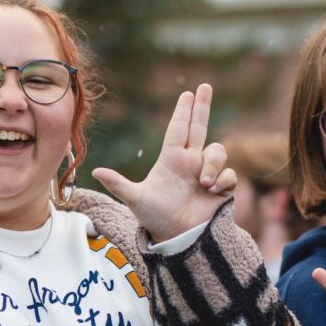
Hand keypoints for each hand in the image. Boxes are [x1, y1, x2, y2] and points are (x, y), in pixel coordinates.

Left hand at [91, 84, 235, 241]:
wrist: (179, 238)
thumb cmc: (156, 218)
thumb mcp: (136, 199)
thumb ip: (119, 184)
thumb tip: (96, 170)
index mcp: (172, 159)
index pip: (178, 129)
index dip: (183, 111)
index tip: (188, 93)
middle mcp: (191, 162)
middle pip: (199, 127)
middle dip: (202, 107)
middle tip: (205, 86)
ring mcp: (207, 174)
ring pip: (217, 151)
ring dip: (213, 163)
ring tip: (204, 183)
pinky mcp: (222, 188)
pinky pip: (229, 174)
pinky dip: (223, 179)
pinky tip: (213, 192)